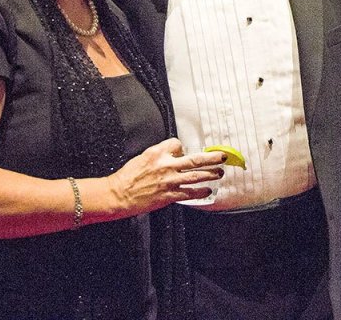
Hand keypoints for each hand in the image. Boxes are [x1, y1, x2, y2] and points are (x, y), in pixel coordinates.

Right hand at [107, 138, 226, 212]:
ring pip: (196, 176)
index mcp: (157, 153)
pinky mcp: (169, 195)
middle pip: (194, 159)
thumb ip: (160, 155)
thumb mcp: (142, 158)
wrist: (118, 195)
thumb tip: (175, 155)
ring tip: (220, 172)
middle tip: (222, 156)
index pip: (177, 144)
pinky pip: (189, 193)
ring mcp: (169, 181)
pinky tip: (207, 190)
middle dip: (211, 158)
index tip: (183, 152)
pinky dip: (200, 191)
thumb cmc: (127, 177)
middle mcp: (166, 165)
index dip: (182, 148)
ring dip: (210, 174)